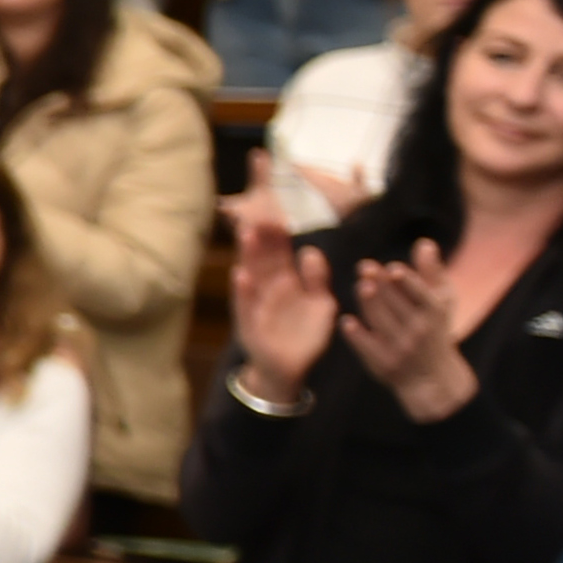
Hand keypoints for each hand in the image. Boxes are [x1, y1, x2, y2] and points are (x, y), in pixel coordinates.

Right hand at [225, 159, 338, 400]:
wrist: (289, 370)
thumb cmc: (302, 336)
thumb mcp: (321, 304)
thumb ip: (317, 278)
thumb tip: (311, 251)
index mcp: (286, 278)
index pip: (280, 242)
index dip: (278, 217)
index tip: (274, 192)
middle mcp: (269, 286)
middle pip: (263, 251)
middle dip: (260, 227)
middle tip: (258, 198)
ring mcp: (257, 304)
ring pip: (252, 273)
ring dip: (249, 254)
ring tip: (248, 231)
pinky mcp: (252, 326)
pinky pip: (248, 307)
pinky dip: (245, 292)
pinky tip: (242, 275)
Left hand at [345, 240, 477, 421]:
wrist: (432, 376)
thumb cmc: (435, 329)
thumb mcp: (441, 301)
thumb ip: (431, 272)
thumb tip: (424, 243)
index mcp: (434, 313)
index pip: (422, 296)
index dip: (409, 283)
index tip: (393, 269)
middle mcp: (419, 331)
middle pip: (398, 306)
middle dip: (382, 287)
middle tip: (365, 267)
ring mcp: (401, 349)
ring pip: (383, 323)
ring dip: (370, 305)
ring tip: (361, 285)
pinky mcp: (383, 364)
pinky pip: (369, 348)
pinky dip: (358, 336)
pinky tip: (346, 322)